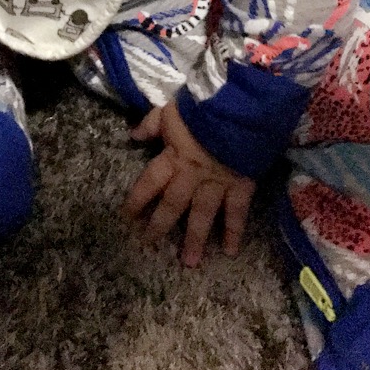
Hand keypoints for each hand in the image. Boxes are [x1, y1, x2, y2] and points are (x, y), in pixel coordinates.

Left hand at [123, 99, 254, 267]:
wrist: (243, 105)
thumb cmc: (205, 105)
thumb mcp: (172, 109)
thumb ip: (152, 124)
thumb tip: (132, 136)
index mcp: (174, 157)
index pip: (150, 182)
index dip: (137, 200)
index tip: (126, 218)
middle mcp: (193, 175)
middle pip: (173, 204)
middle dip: (160, 225)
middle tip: (149, 246)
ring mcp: (218, 183)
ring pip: (203, 215)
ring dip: (195, 239)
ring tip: (189, 263)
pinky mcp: (242, 184)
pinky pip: (237, 212)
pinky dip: (234, 231)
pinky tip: (229, 251)